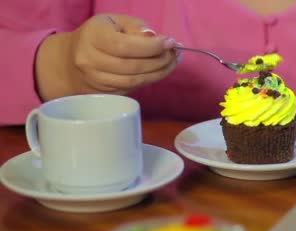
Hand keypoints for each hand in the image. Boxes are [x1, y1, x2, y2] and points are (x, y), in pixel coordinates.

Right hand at [36, 14, 178, 99]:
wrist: (70, 60)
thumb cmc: (99, 36)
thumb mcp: (115, 22)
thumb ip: (136, 27)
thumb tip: (157, 39)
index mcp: (92, 37)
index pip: (126, 46)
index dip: (152, 47)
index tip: (171, 43)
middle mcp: (90, 61)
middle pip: (133, 66)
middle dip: (160, 61)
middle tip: (175, 54)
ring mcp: (95, 80)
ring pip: (134, 81)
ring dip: (159, 73)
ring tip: (172, 62)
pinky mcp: (104, 94)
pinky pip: (132, 89)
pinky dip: (149, 80)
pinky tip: (159, 71)